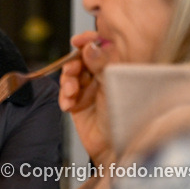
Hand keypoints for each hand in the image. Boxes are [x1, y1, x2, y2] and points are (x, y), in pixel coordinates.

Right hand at [59, 31, 110, 163]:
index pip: (100, 48)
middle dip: (73, 64)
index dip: (88, 41)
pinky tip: (69, 104)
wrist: (117, 147)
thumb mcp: (114, 85)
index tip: (78, 41)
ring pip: (70, 76)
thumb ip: (101, 64)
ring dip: (67, 82)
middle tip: (73, 71)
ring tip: (71, 93)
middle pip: (80, 60)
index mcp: (115, 69)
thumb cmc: (125, 117)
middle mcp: (102, 78)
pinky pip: (64, 94)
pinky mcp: (77, 105)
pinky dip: (64, 98)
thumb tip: (90, 46)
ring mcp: (89, 91)